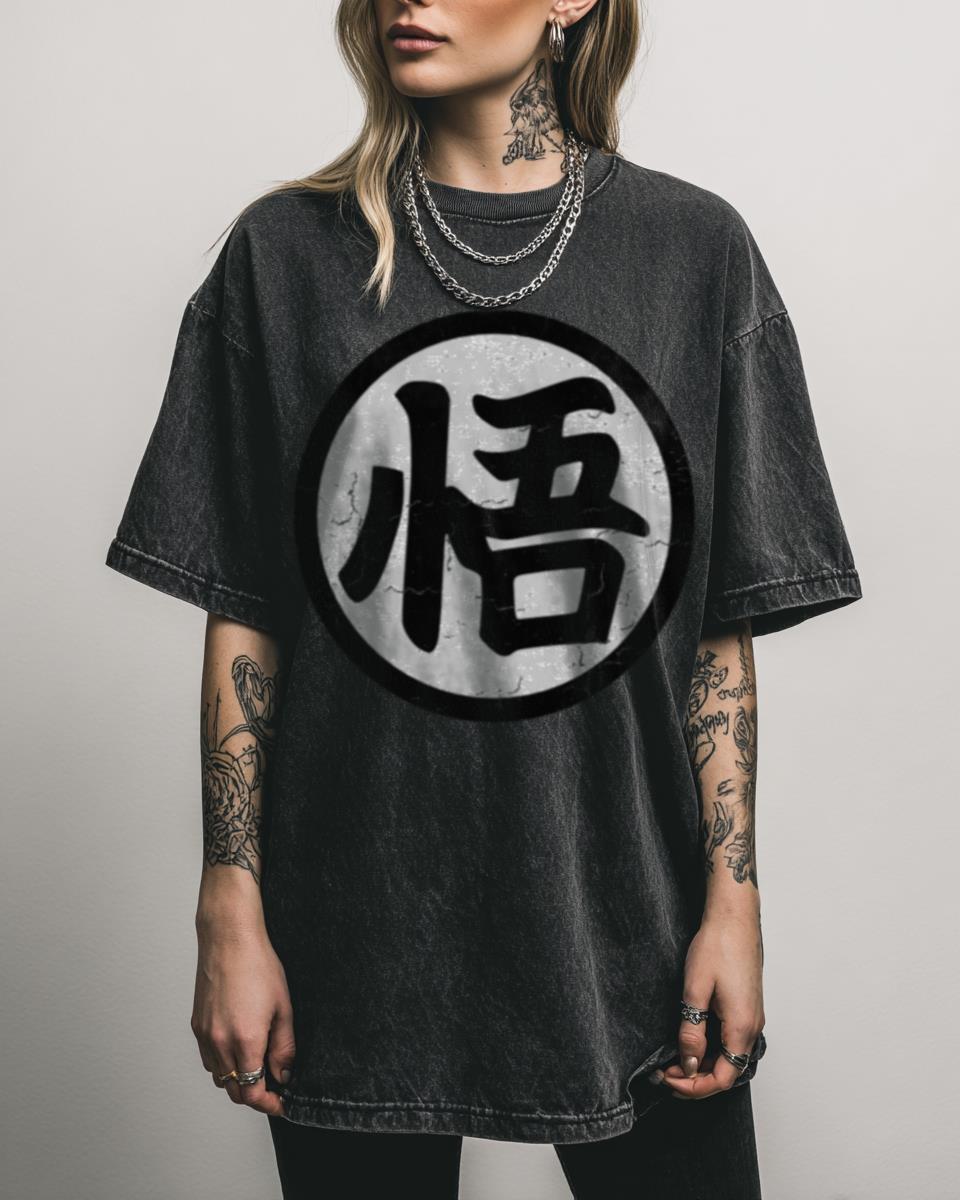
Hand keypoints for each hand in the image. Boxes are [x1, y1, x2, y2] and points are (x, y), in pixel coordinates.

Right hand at [191, 914, 295, 1116]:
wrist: (229, 939)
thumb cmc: (258, 966)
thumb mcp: (283, 1007)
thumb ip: (284, 1047)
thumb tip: (284, 1074)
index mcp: (245, 1040)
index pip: (252, 1092)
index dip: (268, 1104)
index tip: (281, 1103)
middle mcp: (220, 1043)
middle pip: (234, 1091)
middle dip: (255, 1095)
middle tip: (274, 1088)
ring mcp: (205, 1035)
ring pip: (219, 1077)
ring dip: (238, 1080)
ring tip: (258, 1066)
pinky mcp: (196, 1026)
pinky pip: (208, 1059)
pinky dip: (223, 1065)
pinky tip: (238, 1049)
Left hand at [658, 908, 764, 1099]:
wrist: (735, 918)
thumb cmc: (717, 946)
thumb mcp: (695, 990)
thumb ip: (692, 1031)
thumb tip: (689, 1064)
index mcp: (742, 1027)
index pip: (722, 1078)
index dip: (694, 1087)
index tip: (668, 1079)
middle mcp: (753, 1027)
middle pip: (727, 1072)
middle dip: (695, 1079)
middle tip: (664, 1072)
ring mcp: (752, 1017)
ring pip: (729, 1057)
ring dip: (703, 1064)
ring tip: (673, 1059)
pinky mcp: (747, 1008)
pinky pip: (731, 1041)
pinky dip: (711, 1049)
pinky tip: (691, 1041)